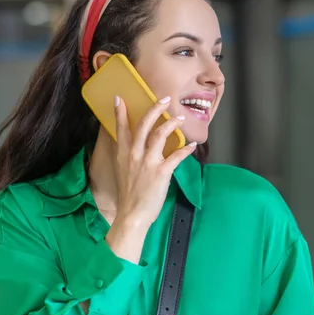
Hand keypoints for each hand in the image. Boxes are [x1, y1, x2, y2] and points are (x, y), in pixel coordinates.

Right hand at [105, 95, 196, 263]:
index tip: (120, 98)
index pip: (122, 128)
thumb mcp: (122, 172)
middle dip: (155, 109)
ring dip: (172, 123)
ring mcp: (148, 162)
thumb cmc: (128, 195)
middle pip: (144, 125)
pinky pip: (177, 156)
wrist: (132, 215)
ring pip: (160, 134)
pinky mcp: (161, 172)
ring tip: (180, 117)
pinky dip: (187, 149)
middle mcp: (134, 154)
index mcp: (123, 154)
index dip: (121, 112)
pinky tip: (193, 145)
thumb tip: (134, 148)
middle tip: (164, 98)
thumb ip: (128, 157)